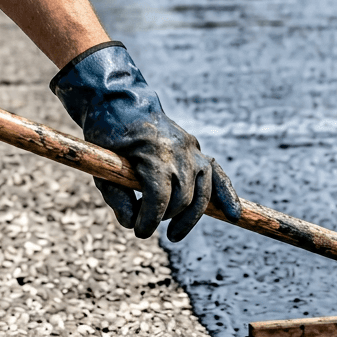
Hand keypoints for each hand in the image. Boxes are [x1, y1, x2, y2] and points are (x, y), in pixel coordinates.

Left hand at [50, 42, 242, 239]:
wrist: (123, 102)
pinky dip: (227, 196)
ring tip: (173, 234)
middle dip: (165, 217)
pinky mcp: (197, 151)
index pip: (160, 198)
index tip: (140, 231)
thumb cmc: (108, 134)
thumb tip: (131, 223)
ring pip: (202, 192)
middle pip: (182, 198)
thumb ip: (116, 197)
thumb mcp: (102, 165)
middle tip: (145, 224)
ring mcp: (192, 150)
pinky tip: (234, 215)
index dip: (150, 219)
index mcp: (154, 152)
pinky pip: (218, 176)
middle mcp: (179, 151)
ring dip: (189, 217)